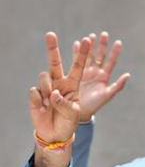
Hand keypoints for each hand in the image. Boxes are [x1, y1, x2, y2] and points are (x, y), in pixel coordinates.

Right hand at [28, 32, 91, 166]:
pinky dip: (40, 101)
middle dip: (52, 48)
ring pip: (44, 77)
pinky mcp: (35, 94)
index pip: (77, 66)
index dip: (81, 54)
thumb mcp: (73, 113)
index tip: (86, 40)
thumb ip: (65, 103)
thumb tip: (53, 93)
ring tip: (51, 103)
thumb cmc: (68, 121)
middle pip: (55, 62)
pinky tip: (43, 108)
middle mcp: (59, 83)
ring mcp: (46, 87)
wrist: (54, 133)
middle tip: (50, 34)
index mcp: (73, 85)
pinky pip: (35, 91)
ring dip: (48, 90)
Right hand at [76, 31, 130, 121]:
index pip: (111, 61)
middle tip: (103, 34)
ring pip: (87, 56)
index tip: (118, 42)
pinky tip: (76, 43)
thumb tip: (128, 74)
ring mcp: (85, 71)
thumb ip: (118, 85)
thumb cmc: (95, 104)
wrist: (80, 110)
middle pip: (99, 55)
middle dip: (101, 45)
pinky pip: (75, 60)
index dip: (115, 52)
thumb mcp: (108, 95)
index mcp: (104, 76)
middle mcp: (95, 72)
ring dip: (88, 46)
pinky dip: (76, 52)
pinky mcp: (74, 73)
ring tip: (90, 36)